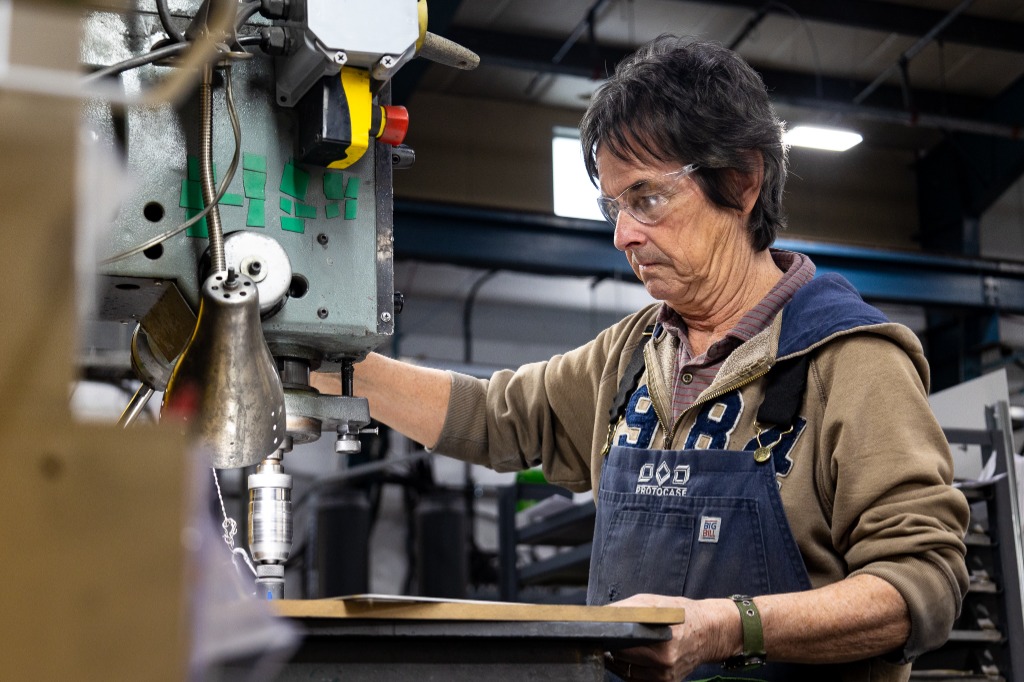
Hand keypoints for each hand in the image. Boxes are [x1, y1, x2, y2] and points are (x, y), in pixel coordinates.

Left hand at [605, 593, 739, 680]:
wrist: (710, 632)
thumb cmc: (680, 614)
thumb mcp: (654, 603)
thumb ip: (626, 609)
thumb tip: (600, 615)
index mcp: (664, 643)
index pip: (623, 646)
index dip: (608, 639)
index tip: (599, 633)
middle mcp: (665, 664)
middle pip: (622, 661)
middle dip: (611, 649)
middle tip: (605, 638)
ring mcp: (666, 677)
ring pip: (626, 673)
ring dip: (617, 662)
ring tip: (615, 647)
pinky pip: (637, 680)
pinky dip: (629, 670)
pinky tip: (628, 658)